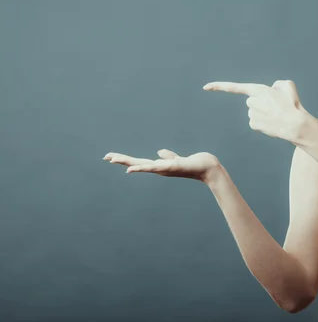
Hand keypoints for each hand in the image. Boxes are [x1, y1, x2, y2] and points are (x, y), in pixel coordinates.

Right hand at [103, 149, 221, 183]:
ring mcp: (165, 169)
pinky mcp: (172, 167)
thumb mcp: (177, 159)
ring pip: (143, 165)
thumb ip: (168, 156)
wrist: (207, 168)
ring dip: (128, 163)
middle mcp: (160, 169)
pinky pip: (154, 167)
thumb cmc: (194, 164)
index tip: (112, 157)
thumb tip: (160, 152)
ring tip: (114, 159)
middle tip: (106, 157)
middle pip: (137, 164)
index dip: (126, 160)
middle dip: (121, 160)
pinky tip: (131, 169)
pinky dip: (142, 168)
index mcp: (160, 166)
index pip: (140, 162)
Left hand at [203, 79, 308, 141]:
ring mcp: (251, 114)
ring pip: (254, 112)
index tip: (205, 87)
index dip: (219, 86)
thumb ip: (277, 84)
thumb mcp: (288, 86)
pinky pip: (255, 122)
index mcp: (257, 90)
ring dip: (263, 113)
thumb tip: (272, 90)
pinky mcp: (253, 125)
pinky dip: (263, 123)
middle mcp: (251, 102)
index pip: (234, 87)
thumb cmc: (293, 105)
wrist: (295, 124)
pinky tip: (272, 123)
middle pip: (252, 101)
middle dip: (261, 104)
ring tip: (277, 115)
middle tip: (276, 107)